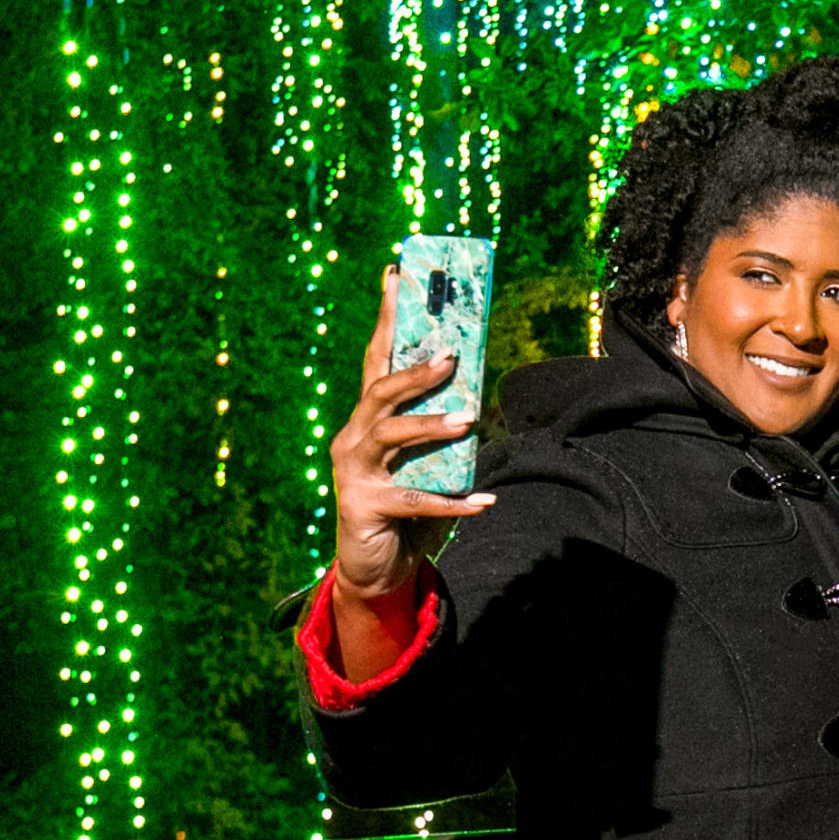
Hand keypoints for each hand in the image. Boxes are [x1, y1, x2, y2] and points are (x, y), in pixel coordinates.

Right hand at [324, 267, 492, 679]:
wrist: (377, 566)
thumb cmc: (406, 503)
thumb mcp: (427, 460)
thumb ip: (443, 428)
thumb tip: (481, 397)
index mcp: (369, 417)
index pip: (377, 358)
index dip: (386, 317)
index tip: (396, 274)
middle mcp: (354, 437)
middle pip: (378, 390)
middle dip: (413, 371)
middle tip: (451, 357)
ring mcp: (354, 472)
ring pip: (389, 436)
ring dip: (430, 425)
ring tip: (468, 420)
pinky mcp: (364, 507)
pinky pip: (412, 499)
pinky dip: (451, 500)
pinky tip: (484, 501)